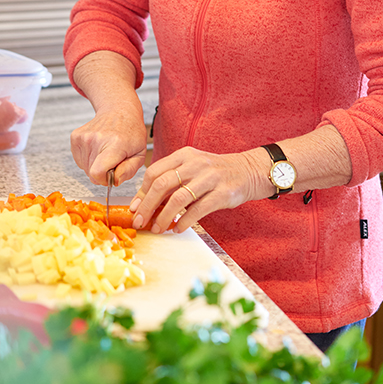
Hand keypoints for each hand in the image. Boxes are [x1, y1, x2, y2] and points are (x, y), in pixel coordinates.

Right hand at [70, 103, 146, 185]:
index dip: (104, 180)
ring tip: (106, 152)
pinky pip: (79, 160)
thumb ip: (128, 171)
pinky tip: (98, 148)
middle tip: (113, 160)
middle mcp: (97, 139)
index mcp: (115, 144)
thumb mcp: (139, 154)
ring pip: (85, 168)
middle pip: (91, 173)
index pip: (97, 172)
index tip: (112, 175)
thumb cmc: (131, 132)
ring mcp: (84, 137)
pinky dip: (88, 159)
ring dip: (95, 165)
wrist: (118, 110)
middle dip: (103, 173)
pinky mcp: (75, 137)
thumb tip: (114, 181)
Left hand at [129, 146, 268, 233]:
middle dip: (147, 206)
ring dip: (164, 216)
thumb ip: (172, 180)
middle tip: (140, 221)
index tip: (135, 208)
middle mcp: (195, 163)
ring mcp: (209, 178)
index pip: (154, 171)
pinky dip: (184, 221)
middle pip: (162, 184)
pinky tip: (177, 228)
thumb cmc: (215, 173)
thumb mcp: (192, 168)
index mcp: (184, 155)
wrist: (248, 171)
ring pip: (178, 198)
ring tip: (158, 228)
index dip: (142, 192)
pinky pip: (197, 210)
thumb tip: (147, 203)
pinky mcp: (222, 193)